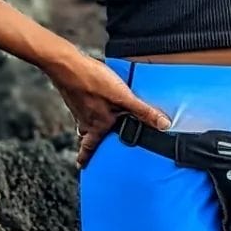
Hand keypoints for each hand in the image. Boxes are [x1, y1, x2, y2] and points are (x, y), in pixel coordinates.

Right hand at [45, 49, 171, 169]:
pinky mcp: (74, 94)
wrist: (68, 65)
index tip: (82, 165)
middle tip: (86, 148)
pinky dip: (85, 107)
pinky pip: (80, 107)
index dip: (86, 157)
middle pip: (84, 136)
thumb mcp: (124, 98)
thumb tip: (163, 125)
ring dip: (86, 125)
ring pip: (82, 121)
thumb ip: (144, 112)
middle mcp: (84, 119)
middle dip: (86, 142)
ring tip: (91, 125)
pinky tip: (91, 99)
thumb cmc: (93, 82)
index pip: (89, 147)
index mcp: (96, 125)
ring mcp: (77, 106)